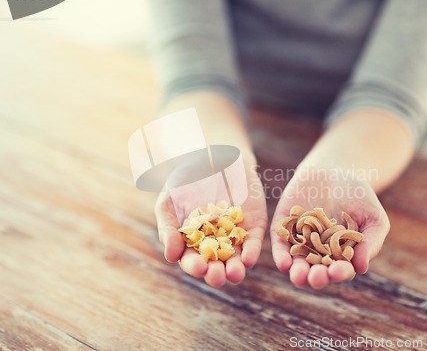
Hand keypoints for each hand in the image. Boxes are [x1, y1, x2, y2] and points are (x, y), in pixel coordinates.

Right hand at [155, 157, 266, 286]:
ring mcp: (235, 236)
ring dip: (236, 269)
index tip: (198, 267)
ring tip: (235, 273)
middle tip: (216, 276)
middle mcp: (214, 244)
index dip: (194, 266)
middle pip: (215, 265)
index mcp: (192, 242)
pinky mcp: (253, 226)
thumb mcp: (169, 201)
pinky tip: (249, 259)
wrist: (211, 156)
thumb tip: (171, 257)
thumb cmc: (185, 180)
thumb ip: (168, 227)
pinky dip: (252, 251)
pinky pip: (253, 242)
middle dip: (216, 273)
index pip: (192, 260)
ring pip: (236, 259)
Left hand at [270, 162, 389, 288]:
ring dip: (298, 272)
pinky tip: (284, 263)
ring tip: (299, 276)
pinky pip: (281, 244)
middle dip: (317, 277)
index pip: (341, 269)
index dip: (340, 273)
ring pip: (297, 263)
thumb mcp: (373, 216)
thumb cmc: (359, 196)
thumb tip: (361, 267)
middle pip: (317, 271)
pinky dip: (281, 255)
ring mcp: (300, 242)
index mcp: (341, 255)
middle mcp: (319, 254)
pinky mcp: (283, 229)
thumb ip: (371, 241)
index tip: (339, 271)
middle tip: (317, 278)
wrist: (333, 170)